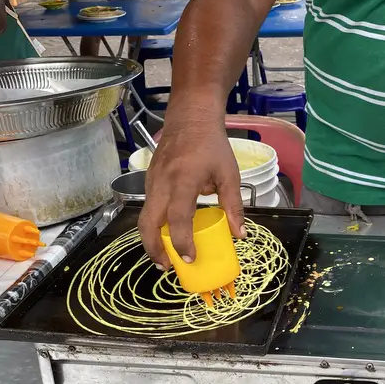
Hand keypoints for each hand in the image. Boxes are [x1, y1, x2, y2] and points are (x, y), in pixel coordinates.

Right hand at [138, 119, 244, 269]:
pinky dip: (153, 224)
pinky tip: (166, 233)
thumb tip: (240, 235)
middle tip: (168, 266)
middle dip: (155, 249)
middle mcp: (161, 183)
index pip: (177, 218)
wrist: (190, 117)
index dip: (181, 242)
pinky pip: (147, 207)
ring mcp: (151, 181)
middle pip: (148, 223)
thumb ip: (234, 206)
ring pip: (144, 216)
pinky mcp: (148, 180)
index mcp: (183, 181)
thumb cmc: (212, 145)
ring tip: (166, 256)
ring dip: (151, 239)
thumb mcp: (229, 174)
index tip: (189, 258)